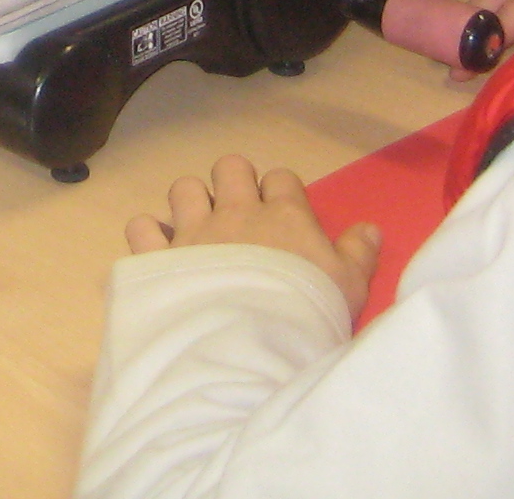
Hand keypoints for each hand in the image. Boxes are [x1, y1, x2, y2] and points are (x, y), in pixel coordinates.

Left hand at [125, 154, 379, 317]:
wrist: (252, 345)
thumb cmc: (309, 314)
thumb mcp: (349, 287)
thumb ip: (358, 253)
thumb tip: (371, 227)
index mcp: (284, 215)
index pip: (282, 178)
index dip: (281, 192)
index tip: (283, 215)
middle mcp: (236, 212)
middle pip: (230, 167)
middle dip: (233, 182)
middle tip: (239, 214)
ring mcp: (193, 231)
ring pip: (183, 189)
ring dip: (189, 204)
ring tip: (197, 230)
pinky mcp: (159, 257)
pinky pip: (142, 228)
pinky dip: (147, 237)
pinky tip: (157, 253)